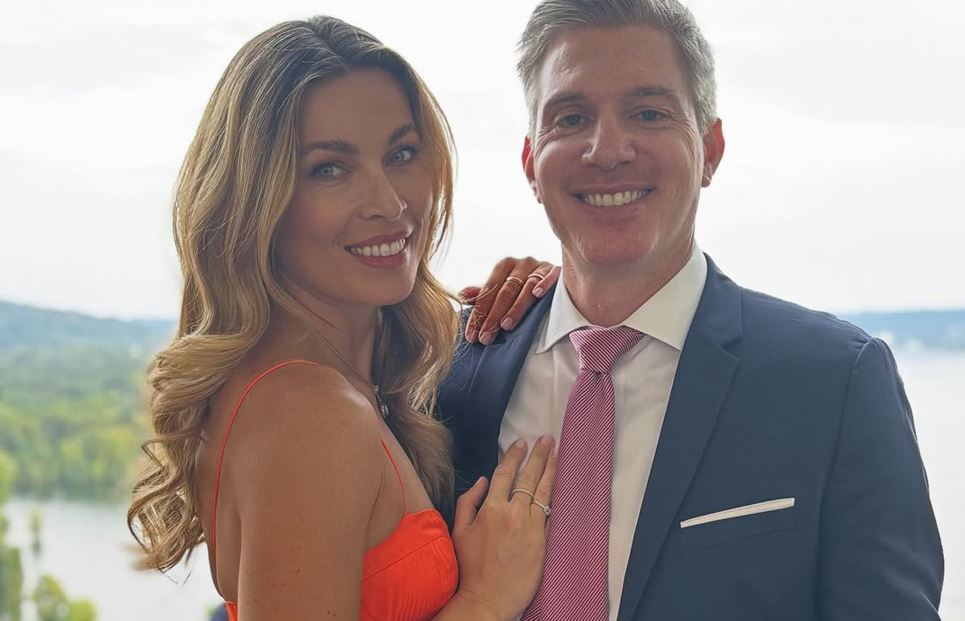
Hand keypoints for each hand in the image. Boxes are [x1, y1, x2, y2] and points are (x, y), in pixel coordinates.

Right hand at [451, 436, 556, 619]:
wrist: (487, 599)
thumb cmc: (470, 567)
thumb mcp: (459, 531)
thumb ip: (469, 502)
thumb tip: (483, 481)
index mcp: (491, 509)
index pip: (506, 474)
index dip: (515, 456)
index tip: (522, 443)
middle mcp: (513, 513)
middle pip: (529, 477)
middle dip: (539, 455)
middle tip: (547, 439)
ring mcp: (531, 526)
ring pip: (544, 491)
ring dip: (551, 470)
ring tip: (556, 454)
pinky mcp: (542, 540)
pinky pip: (549, 512)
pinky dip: (553, 496)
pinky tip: (557, 485)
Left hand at [460, 257, 559, 344]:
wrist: (554, 277)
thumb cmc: (523, 285)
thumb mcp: (502, 288)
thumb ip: (484, 293)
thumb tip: (461, 295)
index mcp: (504, 265)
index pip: (488, 290)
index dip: (479, 313)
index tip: (472, 335)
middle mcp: (521, 263)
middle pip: (505, 291)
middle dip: (493, 316)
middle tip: (486, 337)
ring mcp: (540, 266)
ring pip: (526, 288)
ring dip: (516, 307)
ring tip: (506, 325)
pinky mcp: (557, 271)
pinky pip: (551, 277)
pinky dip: (545, 284)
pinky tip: (538, 295)